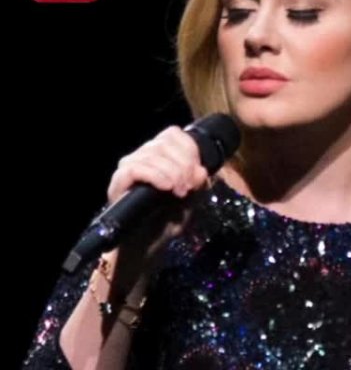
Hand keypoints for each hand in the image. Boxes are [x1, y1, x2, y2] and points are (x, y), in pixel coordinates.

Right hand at [106, 126, 209, 261]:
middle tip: (190, 186)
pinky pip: (135, 168)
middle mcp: (142, 156)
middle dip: (184, 163)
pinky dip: (155, 175)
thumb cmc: (169, 220)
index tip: (199, 171)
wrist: (148, 247)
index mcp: (161, 155)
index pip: (173, 134)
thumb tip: (203, 171)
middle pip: (164, 142)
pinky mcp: (118, 183)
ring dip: (173, 172)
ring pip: (151, 154)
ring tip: (181, 191)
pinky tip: (167, 188)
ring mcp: (128, 168)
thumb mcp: (192, 200)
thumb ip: (199, 184)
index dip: (190, 148)